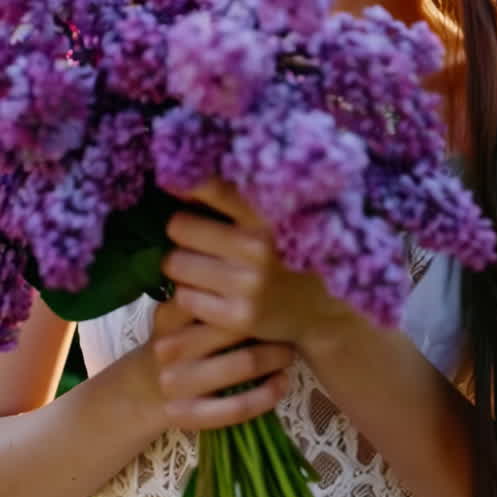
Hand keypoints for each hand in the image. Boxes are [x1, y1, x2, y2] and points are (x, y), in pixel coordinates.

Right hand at [148, 291, 293, 431]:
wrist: (136, 393)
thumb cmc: (173, 342)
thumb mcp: (176, 313)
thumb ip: (204, 290)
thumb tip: (251, 259)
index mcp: (170, 315)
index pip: (214, 294)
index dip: (250, 289)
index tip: (276, 285)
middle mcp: (171, 347)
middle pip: (235, 325)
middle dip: (270, 322)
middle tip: (289, 320)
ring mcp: (177, 383)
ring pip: (244, 363)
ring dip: (275, 356)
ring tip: (289, 350)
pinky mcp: (187, 414)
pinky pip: (237, 407)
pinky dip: (266, 395)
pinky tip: (281, 383)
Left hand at [160, 177, 353, 355]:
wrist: (324, 308)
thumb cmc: (289, 252)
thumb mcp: (275, 216)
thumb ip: (237, 197)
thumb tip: (179, 180)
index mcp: (266, 212)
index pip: (210, 187)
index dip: (184, 184)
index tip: (173, 183)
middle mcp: (257, 245)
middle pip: (179, 226)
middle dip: (183, 231)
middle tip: (196, 238)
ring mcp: (248, 283)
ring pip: (176, 264)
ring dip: (182, 265)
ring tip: (202, 266)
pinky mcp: (238, 317)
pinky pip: (185, 298)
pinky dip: (190, 295)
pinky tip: (209, 292)